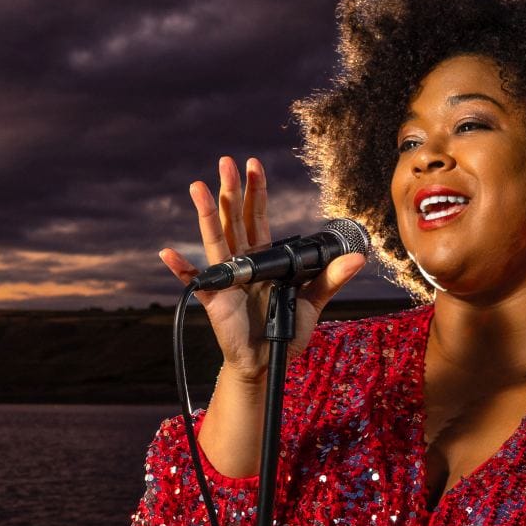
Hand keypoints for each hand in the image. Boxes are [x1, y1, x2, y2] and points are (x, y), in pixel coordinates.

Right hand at [157, 155, 366, 381]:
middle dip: (231, 190)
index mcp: (264, 259)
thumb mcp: (313, 302)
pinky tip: (168, 253)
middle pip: (234, 219)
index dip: (256, 191)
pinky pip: (195, 281)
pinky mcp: (215, 300)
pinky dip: (181, 269)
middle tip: (226, 161)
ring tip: (198, 187)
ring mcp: (227, 279)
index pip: (258, 216)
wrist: (269, 364)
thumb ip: (331, 278)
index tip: (253, 164)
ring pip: (216, 239)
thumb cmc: (286, 333)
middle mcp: (243, 263)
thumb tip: (358, 257)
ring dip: (206, 214)